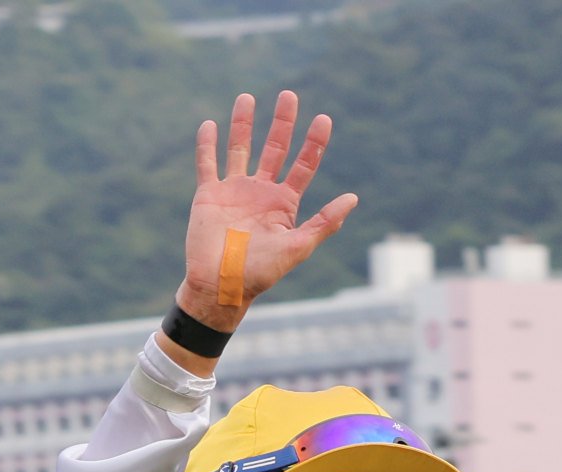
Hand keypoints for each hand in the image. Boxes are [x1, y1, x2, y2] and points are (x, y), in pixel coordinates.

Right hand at [179, 92, 354, 340]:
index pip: (304, 165)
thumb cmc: (261, 273)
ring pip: (240, 149)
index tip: (324, 119)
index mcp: (283, 203)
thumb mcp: (298, 247)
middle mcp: (260, 192)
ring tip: (247, 97)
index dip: (314, 143)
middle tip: (289, 95)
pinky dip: (207, 145)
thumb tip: (354, 197)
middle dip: (282, 123)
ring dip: (243, 124)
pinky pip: (207, 164)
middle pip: (274, 149)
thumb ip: (324, 223)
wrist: (221, 286)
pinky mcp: (208, 195)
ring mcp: (234, 191)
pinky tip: (210, 124)